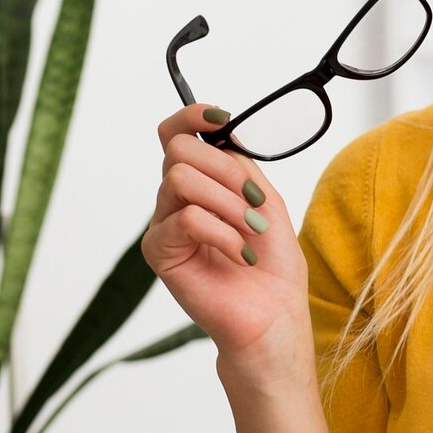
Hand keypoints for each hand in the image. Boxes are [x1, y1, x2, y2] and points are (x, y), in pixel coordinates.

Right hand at [140, 105, 311, 381]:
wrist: (273, 316)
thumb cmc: (273, 265)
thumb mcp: (266, 201)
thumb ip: (242, 165)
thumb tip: (222, 133)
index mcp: (203, 182)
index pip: (178, 135)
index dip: (193, 117)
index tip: (220, 118)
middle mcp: (177, 198)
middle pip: (178, 150)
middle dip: (225, 170)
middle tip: (254, 202)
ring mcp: (165, 224)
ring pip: (181, 179)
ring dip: (228, 204)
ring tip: (252, 233)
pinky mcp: (159, 251)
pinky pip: (186, 219)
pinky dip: (222, 234)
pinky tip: (240, 255)